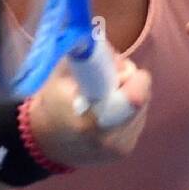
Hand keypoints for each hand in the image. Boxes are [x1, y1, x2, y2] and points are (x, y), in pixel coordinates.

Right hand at [23, 54, 151, 167]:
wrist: (45, 144)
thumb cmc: (50, 107)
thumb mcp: (59, 77)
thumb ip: (84, 57)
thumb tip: (101, 38)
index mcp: (91, 123)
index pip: (134, 98)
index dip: (131, 77)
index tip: (120, 68)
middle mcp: (111, 140)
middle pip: (142, 97)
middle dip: (129, 82)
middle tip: (110, 79)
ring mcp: (121, 148)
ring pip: (143, 108)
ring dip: (130, 95)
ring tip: (107, 96)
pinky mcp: (126, 151)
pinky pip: (139, 120)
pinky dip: (128, 110)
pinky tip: (110, 111)